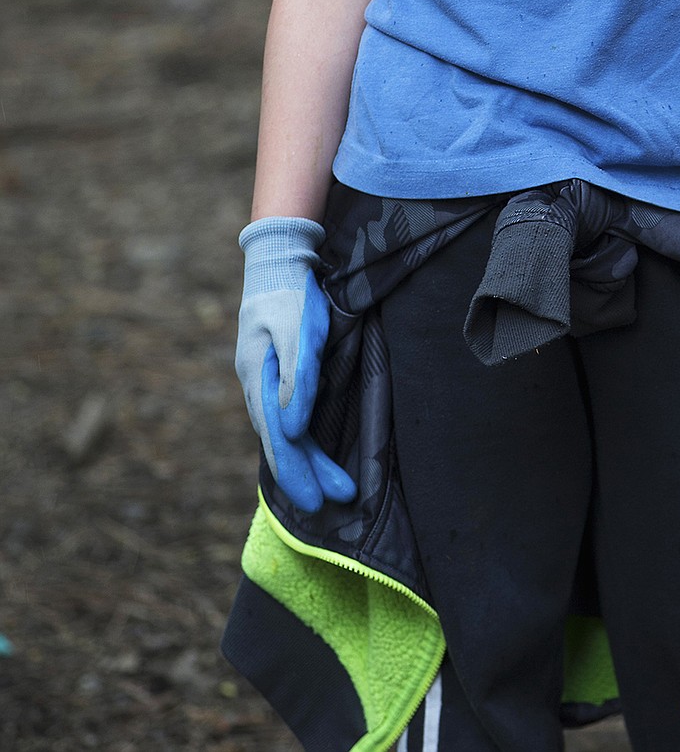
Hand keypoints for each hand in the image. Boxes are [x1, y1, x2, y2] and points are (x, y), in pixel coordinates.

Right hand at [235, 215, 355, 513]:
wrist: (278, 261)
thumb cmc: (290, 292)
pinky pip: (288, 417)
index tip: (317, 499)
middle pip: (283, 440)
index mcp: (257, 378)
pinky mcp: (278, 375)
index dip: (298, 470)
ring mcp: (265, 381)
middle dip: (308, 473)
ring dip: (311, 460)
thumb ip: (297, 376)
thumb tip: (293, 428)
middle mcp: (257, 386)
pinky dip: (304, 440)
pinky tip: (315, 453)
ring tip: (337, 487)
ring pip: (287, 431)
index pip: (278, 437)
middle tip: (336, 502)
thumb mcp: (297, 328)